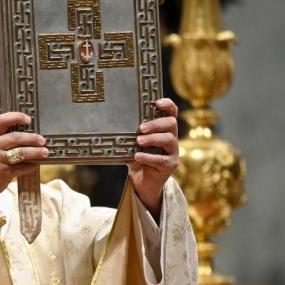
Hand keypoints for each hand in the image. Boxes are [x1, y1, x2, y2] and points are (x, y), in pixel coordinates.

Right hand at [0, 112, 47, 218]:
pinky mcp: (3, 172)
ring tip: (45, 152)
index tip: (28, 120)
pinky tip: (36, 164)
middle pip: (16, 137)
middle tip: (42, 140)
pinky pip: (22, 167)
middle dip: (32, 138)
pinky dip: (31, 166)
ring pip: (22, 152)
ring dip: (36, 152)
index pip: (2, 120)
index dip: (17, 117)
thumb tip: (23, 133)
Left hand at [128, 98, 179, 218]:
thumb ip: (130, 133)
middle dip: (156, 124)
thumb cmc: (138, 158)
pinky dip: (148, 157)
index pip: (171, 112)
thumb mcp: (133, 143)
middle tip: (141, 128)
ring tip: (138, 141)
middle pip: (171, 123)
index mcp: (164, 129)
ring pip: (169, 139)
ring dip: (152, 139)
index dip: (167, 105)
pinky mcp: (170, 165)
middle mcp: (171, 138)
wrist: (142, 182)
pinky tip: (137, 157)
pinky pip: (162, 159)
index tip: (156, 103)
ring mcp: (173, 152)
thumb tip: (111, 121)